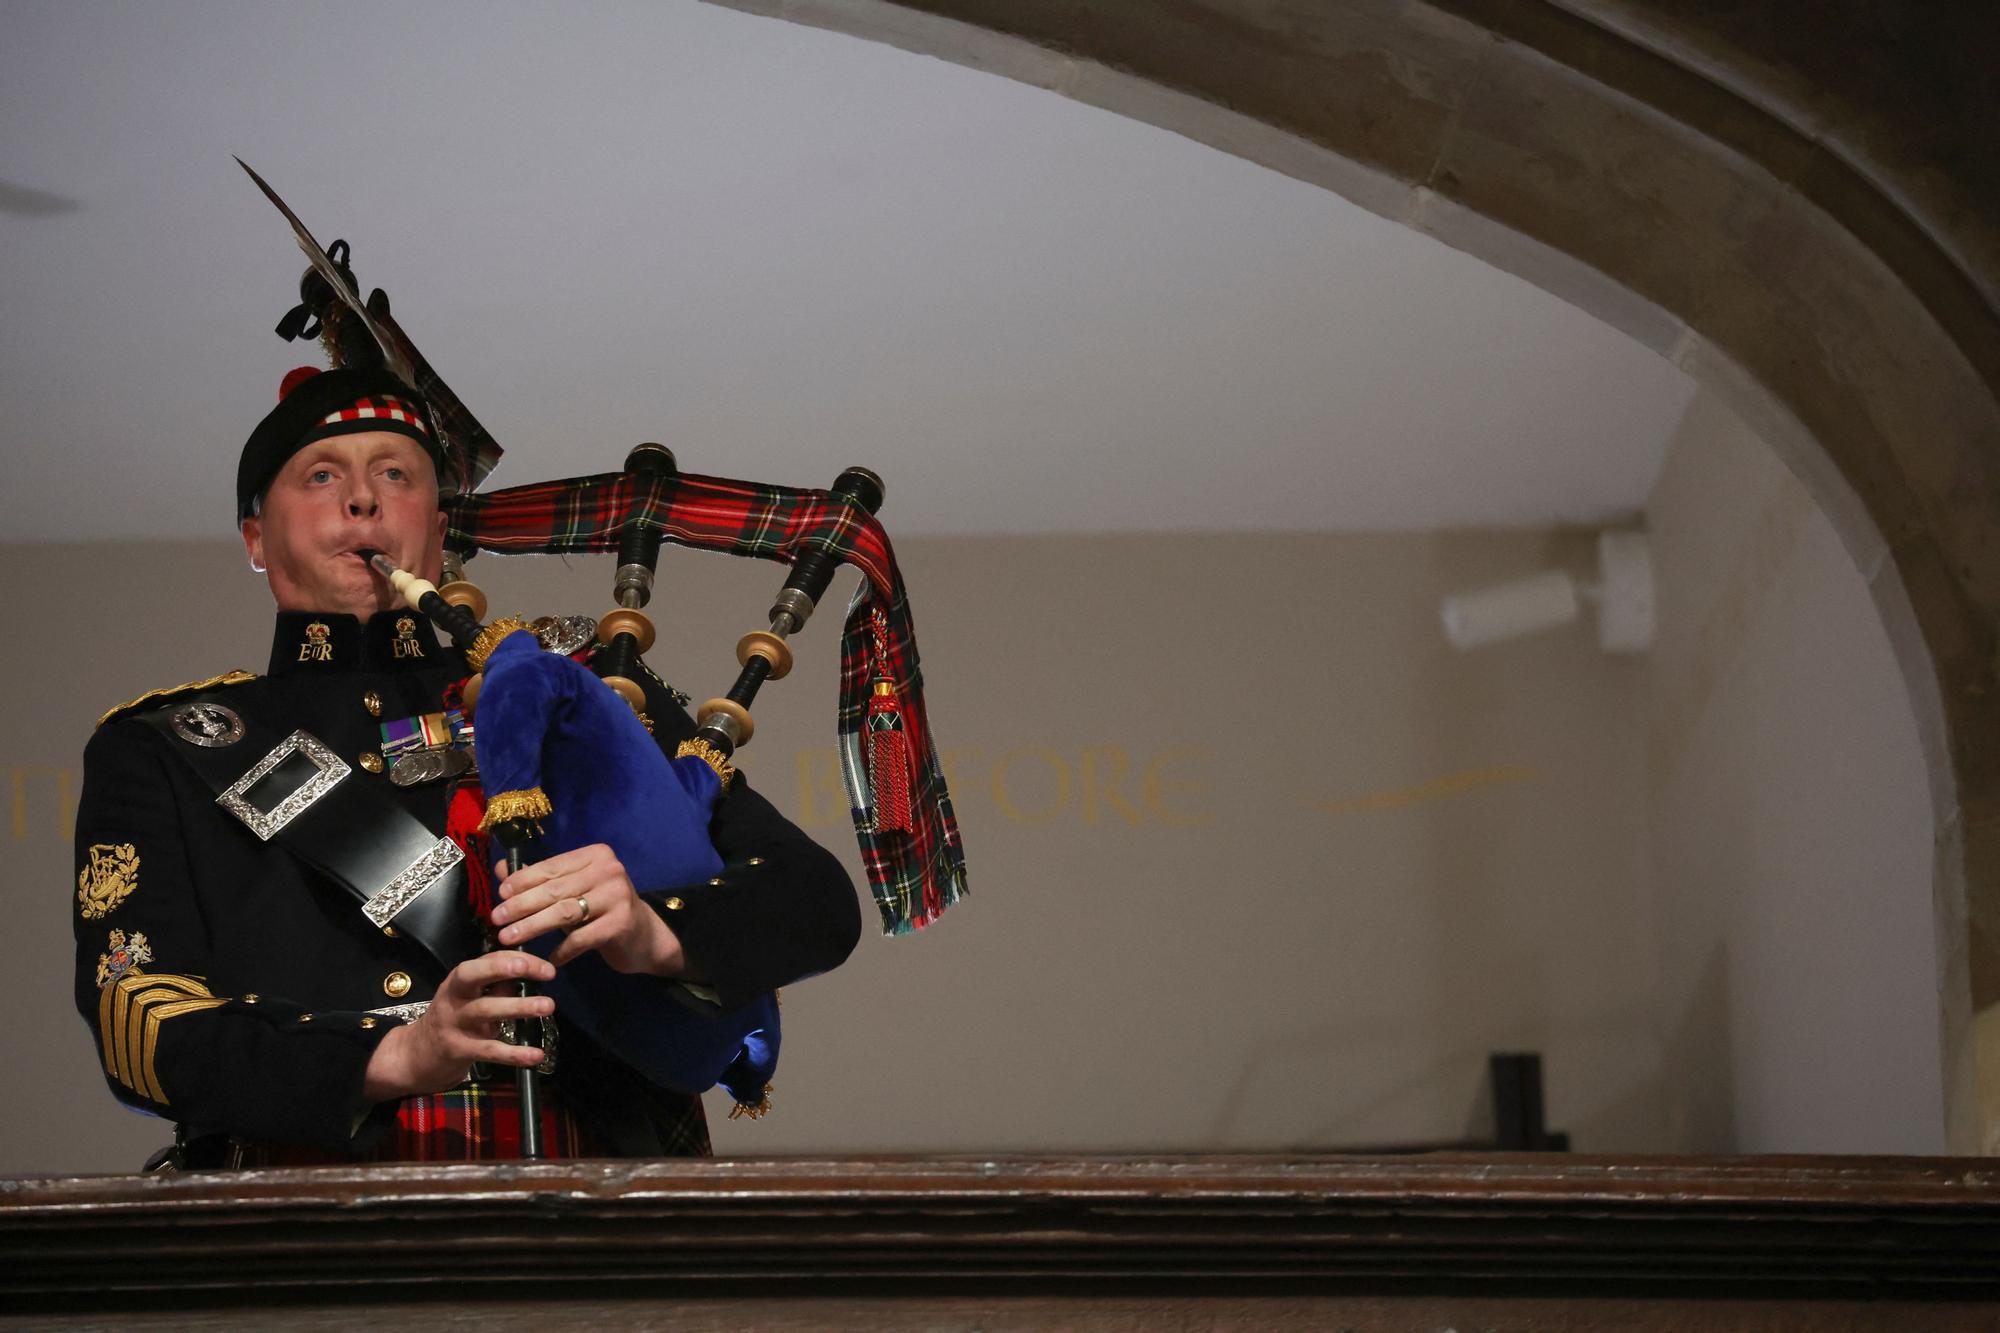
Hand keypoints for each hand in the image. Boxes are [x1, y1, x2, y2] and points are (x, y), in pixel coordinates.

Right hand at [362, 950, 553, 1100]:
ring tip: (548, 1006)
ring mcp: (454, 1023)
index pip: (488, 960)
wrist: (415, 1056)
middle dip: (506, 969)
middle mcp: (454, 997)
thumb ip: (496, 986)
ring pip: (485, 1010)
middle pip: (474, 975)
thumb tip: (531, 974)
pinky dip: (514, 1053)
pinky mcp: (458, 1050)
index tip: (547, 968)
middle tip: (543, 972)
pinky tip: (537, 1055)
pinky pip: (489, 1051)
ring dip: (519, 1007)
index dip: (518, 960)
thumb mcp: (470, 998)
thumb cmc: (453, 1020)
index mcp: (460, 980)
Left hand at [490, 843, 689, 976]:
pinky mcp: (620, 923)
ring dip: (531, 926)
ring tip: (508, 938)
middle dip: (520, 905)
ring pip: (563, 912)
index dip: (522, 881)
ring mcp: (617, 896)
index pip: (551, 867)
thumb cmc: (601, 910)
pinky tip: (547, 959)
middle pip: (554, 890)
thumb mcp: (572, 890)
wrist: (644, 936)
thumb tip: (500, 869)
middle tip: (496, 919)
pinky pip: (580, 939)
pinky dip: (560, 951)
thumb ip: (539, 879)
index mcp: (596, 855)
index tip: (500, 896)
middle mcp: (609, 870)